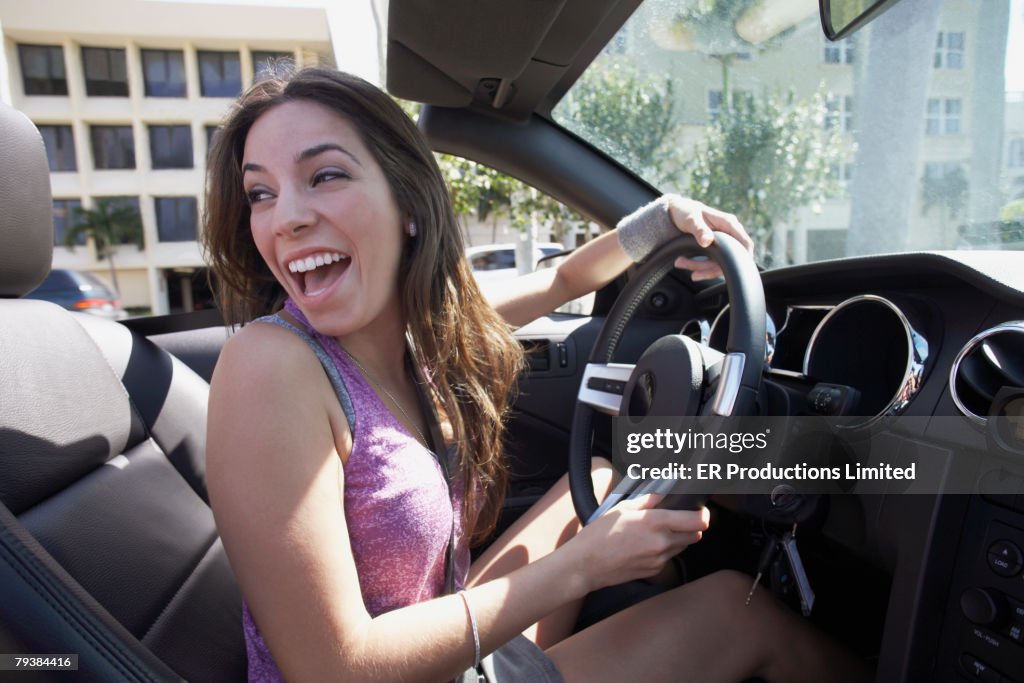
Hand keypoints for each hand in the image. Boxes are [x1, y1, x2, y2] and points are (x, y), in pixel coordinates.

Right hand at [568, 493, 710, 591]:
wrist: (586, 565)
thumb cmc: (599, 535)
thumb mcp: (621, 508)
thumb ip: (647, 500)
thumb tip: (661, 493)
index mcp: (655, 523)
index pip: (697, 521)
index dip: (703, 515)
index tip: (700, 512)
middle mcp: (661, 542)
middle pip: (695, 536)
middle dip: (691, 527)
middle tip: (678, 520)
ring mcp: (659, 560)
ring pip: (682, 547)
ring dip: (677, 539)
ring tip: (656, 533)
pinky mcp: (654, 571)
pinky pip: (667, 559)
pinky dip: (663, 552)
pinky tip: (645, 546)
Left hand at [663, 195, 753, 280]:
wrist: (676, 213)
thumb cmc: (686, 211)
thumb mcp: (691, 219)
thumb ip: (699, 229)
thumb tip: (707, 241)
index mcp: (728, 223)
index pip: (745, 243)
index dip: (744, 258)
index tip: (733, 270)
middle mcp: (728, 234)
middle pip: (730, 258)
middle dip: (712, 268)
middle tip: (694, 272)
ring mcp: (721, 243)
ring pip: (719, 263)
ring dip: (701, 268)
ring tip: (680, 262)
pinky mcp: (713, 250)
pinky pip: (711, 264)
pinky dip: (698, 267)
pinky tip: (684, 264)